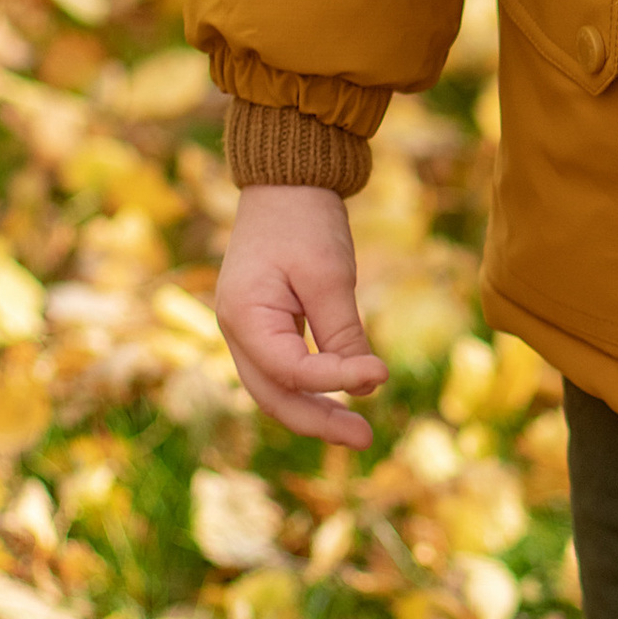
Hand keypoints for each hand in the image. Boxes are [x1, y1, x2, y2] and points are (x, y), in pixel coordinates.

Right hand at [214, 184, 388, 447]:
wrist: (285, 179)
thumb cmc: (304, 220)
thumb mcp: (329, 275)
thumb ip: (344, 333)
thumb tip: (368, 386)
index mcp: (243, 316)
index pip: (290, 370)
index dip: (335, 382)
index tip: (382, 375)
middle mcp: (235, 331)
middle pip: (274, 396)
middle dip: (320, 421)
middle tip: (367, 439)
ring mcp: (246, 331)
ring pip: (277, 389)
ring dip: (317, 411)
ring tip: (361, 432)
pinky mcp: (265, 327)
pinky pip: (284, 371)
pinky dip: (313, 388)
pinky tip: (345, 399)